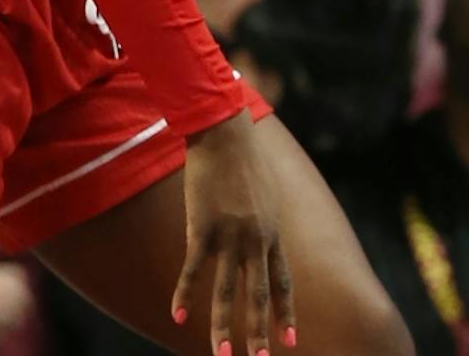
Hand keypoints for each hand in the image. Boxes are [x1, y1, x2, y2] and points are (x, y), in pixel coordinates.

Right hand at [174, 111, 294, 355]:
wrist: (226, 134)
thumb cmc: (244, 163)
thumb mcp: (265, 196)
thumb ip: (264, 224)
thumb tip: (263, 240)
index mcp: (272, 233)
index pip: (282, 282)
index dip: (285, 313)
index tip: (291, 341)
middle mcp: (256, 238)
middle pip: (259, 293)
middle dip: (259, 331)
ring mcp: (230, 234)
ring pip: (227, 290)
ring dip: (223, 326)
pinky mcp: (202, 227)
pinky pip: (194, 269)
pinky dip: (185, 294)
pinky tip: (178, 316)